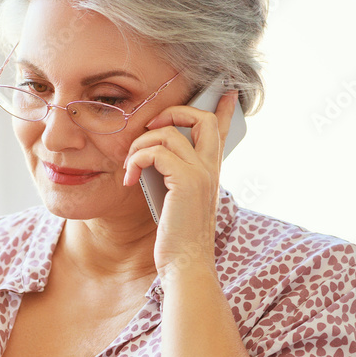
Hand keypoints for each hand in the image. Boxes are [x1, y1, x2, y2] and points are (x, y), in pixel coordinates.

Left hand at [122, 90, 237, 276]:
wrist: (185, 265)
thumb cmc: (177, 239)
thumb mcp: (176, 202)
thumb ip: (173, 178)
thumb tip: (153, 160)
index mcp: (210, 172)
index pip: (221, 131)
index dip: (223, 108)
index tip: (227, 91)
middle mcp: (211, 168)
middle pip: (201, 118)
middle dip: (172, 113)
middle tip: (150, 129)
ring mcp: (201, 173)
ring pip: (169, 132)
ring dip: (140, 144)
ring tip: (129, 166)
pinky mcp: (187, 181)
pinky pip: (156, 151)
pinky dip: (136, 159)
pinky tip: (128, 179)